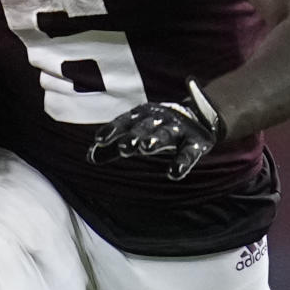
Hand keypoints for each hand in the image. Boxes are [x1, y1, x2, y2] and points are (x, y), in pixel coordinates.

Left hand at [88, 78, 224, 179]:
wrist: (201, 115)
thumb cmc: (158, 128)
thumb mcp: (137, 133)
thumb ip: (113, 146)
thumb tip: (89, 158)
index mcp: (143, 115)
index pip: (125, 121)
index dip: (113, 129)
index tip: (99, 140)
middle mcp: (160, 119)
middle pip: (144, 127)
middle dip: (134, 135)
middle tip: (123, 147)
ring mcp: (178, 129)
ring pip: (166, 134)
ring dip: (156, 139)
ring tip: (146, 148)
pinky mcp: (196, 142)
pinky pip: (189, 152)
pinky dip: (182, 162)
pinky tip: (174, 173)